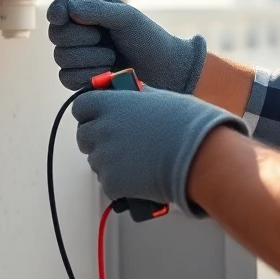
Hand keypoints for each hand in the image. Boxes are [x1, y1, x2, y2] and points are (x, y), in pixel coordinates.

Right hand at [47, 0, 206, 92]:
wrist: (164, 70)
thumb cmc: (148, 38)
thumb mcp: (126, 17)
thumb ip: (96, 10)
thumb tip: (67, 10)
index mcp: (88, 9)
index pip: (58, 8)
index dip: (56, 13)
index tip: (62, 18)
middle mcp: (80, 31)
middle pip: (55, 35)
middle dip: (80, 38)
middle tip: (104, 39)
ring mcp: (78, 56)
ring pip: (60, 57)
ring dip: (89, 59)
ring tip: (112, 58)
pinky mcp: (80, 78)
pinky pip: (66, 78)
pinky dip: (86, 76)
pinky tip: (105, 73)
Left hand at [72, 85, 247, 215]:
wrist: (198, 156)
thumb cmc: (186, 126)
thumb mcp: (159, 98)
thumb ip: (136, 97)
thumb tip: (130, 95)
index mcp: (111, 104)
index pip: (81, 106)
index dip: (90, 112)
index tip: (98, 116)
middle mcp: (102, 129)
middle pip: (83, 136)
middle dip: (97, 139)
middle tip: (119, 142)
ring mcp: (104, 157)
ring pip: (96, 161)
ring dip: (110, 161)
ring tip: (138, 161)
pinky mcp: (112, 182)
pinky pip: (108, 183)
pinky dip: (121, 183)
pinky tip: (141, 176)